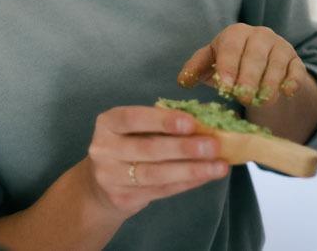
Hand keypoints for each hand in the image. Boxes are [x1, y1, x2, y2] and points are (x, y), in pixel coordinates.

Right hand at [84, 105, 228, 216]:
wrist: (98, 187)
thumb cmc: (126, 146)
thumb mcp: (133, 130)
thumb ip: (159, 124)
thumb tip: (204, 120)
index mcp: (108, 123)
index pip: (134, 118)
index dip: (162, 120)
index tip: (191, 122)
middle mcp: (104, 149)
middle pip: (148, 149)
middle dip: (184, 148)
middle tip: (214, 145)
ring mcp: (111, 177)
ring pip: (156, 174)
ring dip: (191, 169)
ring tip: (218, 165)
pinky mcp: (122, 199)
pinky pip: (160, 190)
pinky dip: (186, 183)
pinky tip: (205, 176)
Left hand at [177, 23, 307, 105]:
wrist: (263, 66)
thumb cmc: (231, 64)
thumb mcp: (212, 63)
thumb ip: (196, 69)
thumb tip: (182, 81)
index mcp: (236, 33)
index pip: (231, 46)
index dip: (228, 65)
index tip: (224, 85)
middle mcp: (259, 35)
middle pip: (254, 56)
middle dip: (248, 77)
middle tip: (243, 97)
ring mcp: (280, 47)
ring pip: (276, 65)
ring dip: (269, 84)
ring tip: (261, 101)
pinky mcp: (296, 61)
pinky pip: (296, 70)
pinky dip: (292, 81)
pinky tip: (286, 92)